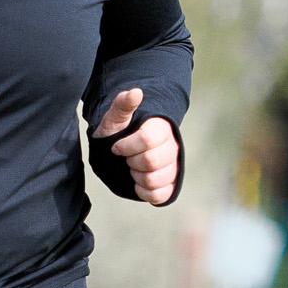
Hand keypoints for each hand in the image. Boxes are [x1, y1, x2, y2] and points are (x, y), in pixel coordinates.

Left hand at [94, 87, 178, 204]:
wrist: (122, 150)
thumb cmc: (118, 132)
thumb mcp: (115, 118)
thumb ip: (123, 105)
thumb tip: (136, 92)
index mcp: (161, 128)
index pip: (148, 139)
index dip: (127, 146)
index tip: (117, 146)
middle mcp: (172, 147)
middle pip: (151, 161)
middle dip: (131, 161)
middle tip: (127, 158)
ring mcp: (173, 167)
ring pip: (154, 179)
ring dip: (136, 176)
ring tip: (133, 168)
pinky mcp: (169, 185)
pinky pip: (159, 195)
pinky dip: (144, 191)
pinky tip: (138, 182)